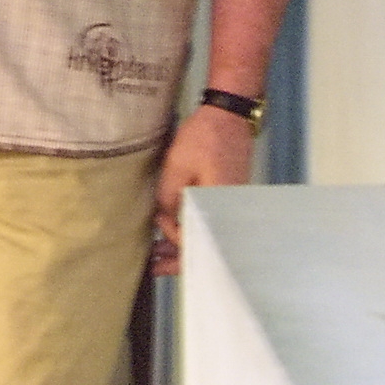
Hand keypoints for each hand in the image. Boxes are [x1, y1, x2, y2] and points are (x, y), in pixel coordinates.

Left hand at [150, 102, 255, 275]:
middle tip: (153, 267)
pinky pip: (209, 222)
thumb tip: (166, 221)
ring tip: (158, 253)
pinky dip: (192, 228)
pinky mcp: (228, 199)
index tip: (158, 223)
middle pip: (204, 245)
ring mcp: (231, 207)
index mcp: (218, 206)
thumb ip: (169, 198)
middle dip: (178, 258)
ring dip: (183, 243)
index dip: (173, 238)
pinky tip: (174, 228)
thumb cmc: (203, 139)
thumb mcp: (176, 167)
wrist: (227, 117)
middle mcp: (229, 212)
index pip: (195, 239)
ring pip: (206, 235)